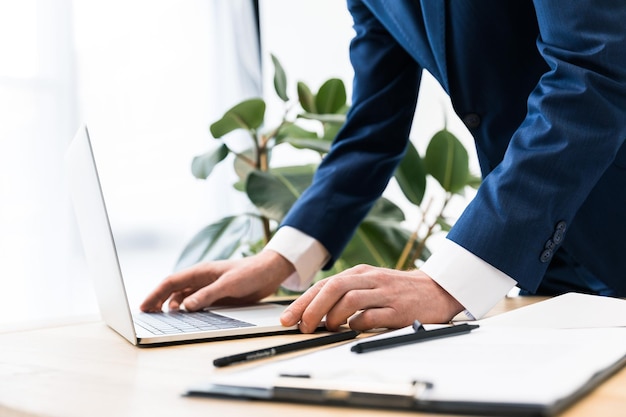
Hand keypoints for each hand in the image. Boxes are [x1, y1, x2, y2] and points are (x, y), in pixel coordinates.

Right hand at [140, 250, 293, 311]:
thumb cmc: (251, 272)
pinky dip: (187, 309)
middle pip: (173, 289)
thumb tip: (185, 306)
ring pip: (183, 296)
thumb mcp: (229, 284)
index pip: (171, 282)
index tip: (144, 306)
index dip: (156, 294)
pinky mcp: (217, 294)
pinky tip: (184, 316)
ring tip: (162, 316)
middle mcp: (202, 278)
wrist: (270, 271)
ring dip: (172, 305)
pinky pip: (196, 302)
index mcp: (201, 272)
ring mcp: (208, 286)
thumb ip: (207, 295)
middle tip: (147, 313)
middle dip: (158, 300)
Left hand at [280, 265, 463, 332]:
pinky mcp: (399, 310)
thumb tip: (314, 313)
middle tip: (302, 326)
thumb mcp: (371, 284)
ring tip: (326, 328)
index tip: (288, 318)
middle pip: (333, 288)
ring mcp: (385, 293)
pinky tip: (352, 329)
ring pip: (350, 299)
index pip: (325, 285)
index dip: (303, 302)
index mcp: (360, 273)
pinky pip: (373, 315)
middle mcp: (370, 279)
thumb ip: (346, 294)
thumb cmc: (399, 291)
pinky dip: (358, 324)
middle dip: (312, 308)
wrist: (437, 290)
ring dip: (332, 316)